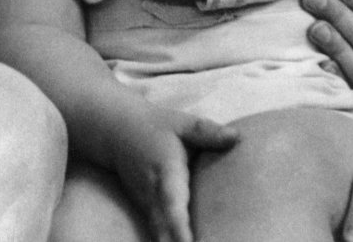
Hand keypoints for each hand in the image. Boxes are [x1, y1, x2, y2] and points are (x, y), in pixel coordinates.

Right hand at [111, 108, 238, 241]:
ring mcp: (148, 208)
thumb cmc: (155, 126)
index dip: (180, 229)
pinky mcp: (148, 216)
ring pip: (160, 240)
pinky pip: (160, 239)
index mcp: (165, 172)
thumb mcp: (181, 123)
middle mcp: (153, 196)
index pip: (173, 204)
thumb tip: (237, 138)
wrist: (115, 130)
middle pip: (165, 234)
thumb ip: (207, 132)